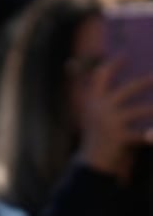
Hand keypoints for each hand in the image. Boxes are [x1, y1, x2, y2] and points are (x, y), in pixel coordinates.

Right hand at [78, 58, 152, 179]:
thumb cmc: (92, 131)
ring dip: (152, 108)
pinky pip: (140, 135)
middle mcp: (101, 107)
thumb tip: (71, 62)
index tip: (125, 55)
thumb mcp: (84, 107)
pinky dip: (150, 136)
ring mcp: (110, 122)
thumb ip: (81, 85)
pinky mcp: (119, 137)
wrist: (92, 159)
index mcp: (92, 98)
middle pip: (126, 90)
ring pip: (137, 111)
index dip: (113, 64)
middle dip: (143, 83)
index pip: (102, 75)